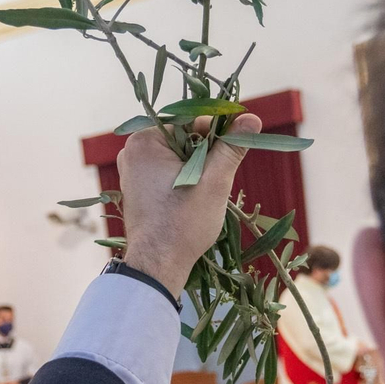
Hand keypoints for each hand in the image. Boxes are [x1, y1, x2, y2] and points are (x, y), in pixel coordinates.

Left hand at [117, 114, 259, 296]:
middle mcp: (132, 152)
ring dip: (197, 169)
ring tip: (206, 192)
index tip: (233, 150)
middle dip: (206, 155)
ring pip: (177, 157)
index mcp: (144, 141)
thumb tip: (252, 119)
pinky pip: (167, 173)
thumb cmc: (183, 223)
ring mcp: (132, 172)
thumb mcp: (215, 181)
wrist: (157, 264)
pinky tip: (192, 200)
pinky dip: (184, 180)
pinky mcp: (136, 190)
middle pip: (182, 139)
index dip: (216, 134)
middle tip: (218, 178)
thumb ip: (231, 147)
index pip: (189, 122)